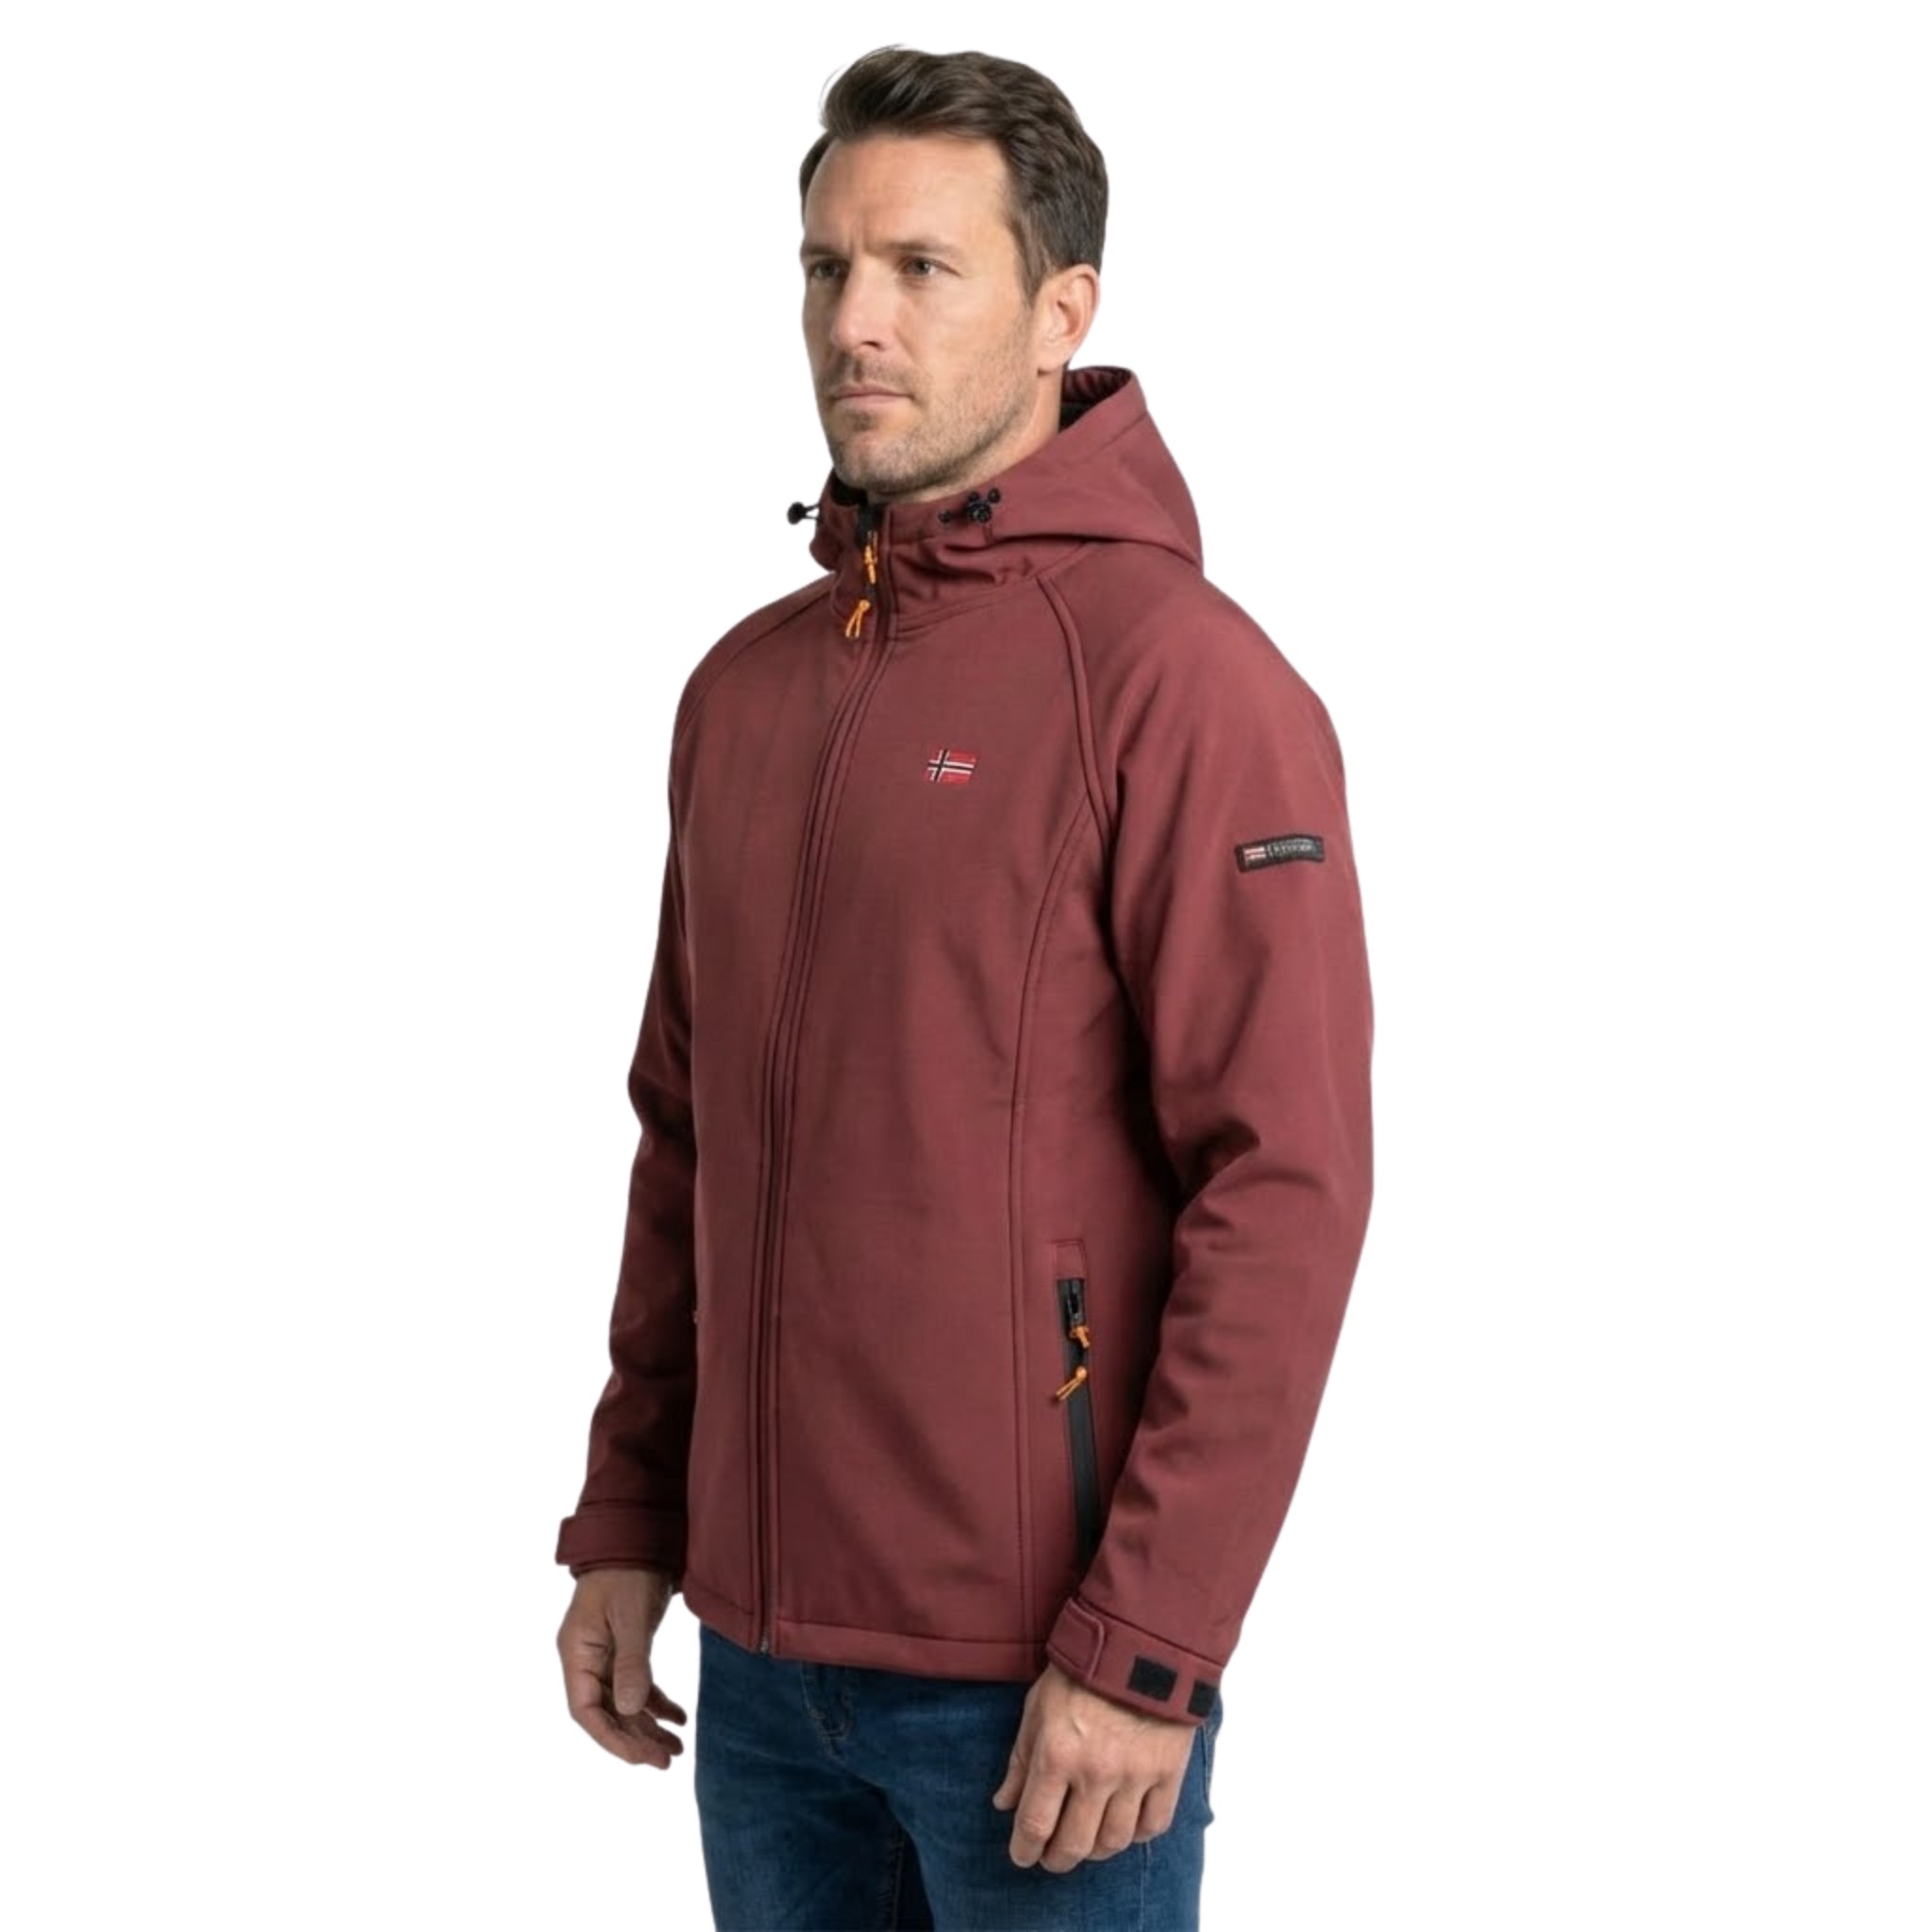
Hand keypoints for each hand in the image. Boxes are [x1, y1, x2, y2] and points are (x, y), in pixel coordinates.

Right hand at [556, 1566, 687, 1766]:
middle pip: (606, 1713)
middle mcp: (586, 1659)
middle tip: (667, 1760)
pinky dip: (656, 1703)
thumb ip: (632, 1662)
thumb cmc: (627, 1570)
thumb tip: (630, 1710)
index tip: (642, 1757)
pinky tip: (678, 1718)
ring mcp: (604, 1655)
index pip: (585, 1711)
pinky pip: (637, 1686)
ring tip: (676, 1749)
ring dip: (647, 1727)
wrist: (636, 1534)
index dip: (611, 1739)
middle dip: (634, 1740)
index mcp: (576, 1652)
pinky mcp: (625, 1647)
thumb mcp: (632, 1615)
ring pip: (623, 1703)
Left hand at [990, 1660, 1196, 1871]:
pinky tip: (1123, 1826)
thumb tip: (1004, 1803)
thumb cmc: (1081, 1673)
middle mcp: (1096, 1773)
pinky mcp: (1168, 1772)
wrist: (1140, 1644)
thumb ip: (1021, 1759)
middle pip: (1074, 1844)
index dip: (1024, 1849)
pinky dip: (1136, 1835)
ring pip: (1113, 1842)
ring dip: (1095, 1851)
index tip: (1022, 1855)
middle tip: (1051, 1857)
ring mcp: (1135, 1776)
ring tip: (1086, 1843)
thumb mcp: (1037, 1707)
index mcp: (1057, 1754)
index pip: (1035, 1824)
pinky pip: (1153, 1825)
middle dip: (1056, 1859)